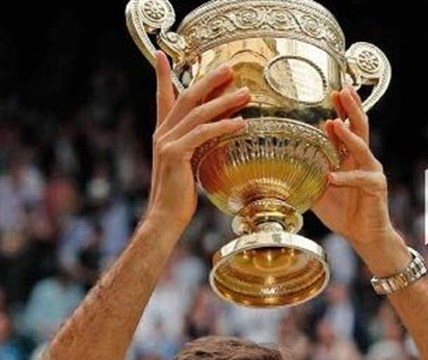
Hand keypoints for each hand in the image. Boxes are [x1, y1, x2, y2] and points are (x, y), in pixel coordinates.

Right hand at [145, 51, 249, 233]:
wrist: (165, 217)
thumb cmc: (180, 195)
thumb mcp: (189, 163)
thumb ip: (196, 145)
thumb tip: (215, 132)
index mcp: (163, 133)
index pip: (164, 97)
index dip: (163, 75)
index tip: (162, 54)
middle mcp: (162, 133)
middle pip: (186, 97)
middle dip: (209, 80)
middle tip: (230, 68)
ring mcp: (166, 143)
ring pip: (197, 113)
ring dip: (224, 101)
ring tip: (245, 93)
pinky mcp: (175, 154)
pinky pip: (202, 134)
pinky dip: (223, 126)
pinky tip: (241, 123)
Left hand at [313, 86, 399, 257]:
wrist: (364, 235)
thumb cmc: (343, 212)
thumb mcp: (319, 190)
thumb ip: (307, 174)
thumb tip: (280, 165)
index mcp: (350, 157)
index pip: (347, 126)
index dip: (341, 109)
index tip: (331, 91)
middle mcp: (363, 159)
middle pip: (360, 127)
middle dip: (351, 108)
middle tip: (341, 91)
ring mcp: (372, 171)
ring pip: (362, 147)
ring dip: (348, 135)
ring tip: (334, 123)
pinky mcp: (377, 187)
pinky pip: (361, 179)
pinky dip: (345, 178)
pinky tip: (332, 177)